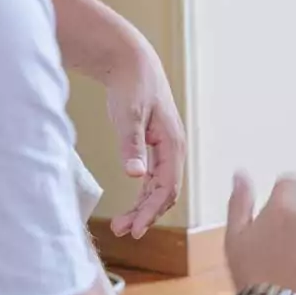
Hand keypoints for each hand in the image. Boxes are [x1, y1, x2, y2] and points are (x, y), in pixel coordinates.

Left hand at [105, 46, 185, 238]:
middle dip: (146, 214)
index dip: (151, 211)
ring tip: (121, 224)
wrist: (131, 62)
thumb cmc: (131, 86)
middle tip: (123, 231)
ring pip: (160, 187)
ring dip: (144, 207)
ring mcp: (166, 148)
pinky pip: (154, 178)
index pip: (167, 187)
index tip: (133, 229)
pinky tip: (131, 204)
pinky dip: (143, 194)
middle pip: (166, 192)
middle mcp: (174, 148)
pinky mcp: (155, 146)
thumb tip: (135, 176)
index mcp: (173, 143)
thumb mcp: (128, 115)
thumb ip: (132, 146)